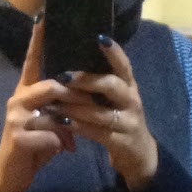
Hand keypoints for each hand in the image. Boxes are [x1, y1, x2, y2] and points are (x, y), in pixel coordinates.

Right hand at [0, 18, 75, 191]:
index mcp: (25, 92)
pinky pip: (50, 134)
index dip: (39, 39)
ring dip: (71, 121)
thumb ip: (61, 108)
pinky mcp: (18, 137)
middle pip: (52, 85)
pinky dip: (61, 143)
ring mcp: (16, 117)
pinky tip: (63, 151)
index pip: (32, 60)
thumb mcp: (50, 124)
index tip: (45, 16)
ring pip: (53, 109)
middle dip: (75, 93)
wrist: (11, 176)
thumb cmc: (33, 149)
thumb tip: (84, 99)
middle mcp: (18, 99)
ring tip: (80, 130)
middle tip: (96, 100)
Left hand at [62, 39, 158, 191]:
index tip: (99, 37)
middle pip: (112, 85)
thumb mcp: (116, 98)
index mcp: (129, 86)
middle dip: (87, 80)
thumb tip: (74, 58)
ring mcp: (128, 122)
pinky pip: (97, 133)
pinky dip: (78, 127)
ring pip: (100, 112)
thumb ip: (101, 82)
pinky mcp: (121, 142)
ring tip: (53, 103)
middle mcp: (131, 101)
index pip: (124, 64)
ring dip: (74, 107)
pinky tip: (62, 123)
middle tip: (63, 76)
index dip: (114, 51)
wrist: (139, 155)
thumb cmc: (120, 119)